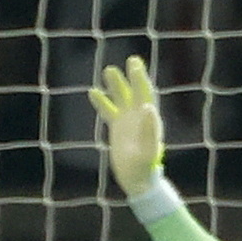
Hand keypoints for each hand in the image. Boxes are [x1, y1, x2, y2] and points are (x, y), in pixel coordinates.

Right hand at [92, 57, 165, 190]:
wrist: (136, 180)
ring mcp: (128, 121)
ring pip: (121, 98)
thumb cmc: (145, 167)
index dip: (141, 80)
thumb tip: (148, 107)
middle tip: (131, 60)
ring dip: (116, 85)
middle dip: (133, 77)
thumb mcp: (148, 150)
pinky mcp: (117, 128)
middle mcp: (140, 117)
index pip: (145, 94)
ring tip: (108, 69)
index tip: (135, 66)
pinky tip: (92, 92)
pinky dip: (101, 102)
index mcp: (150, 119)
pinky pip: (108, 111)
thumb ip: (150, 129)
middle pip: (135, 92)